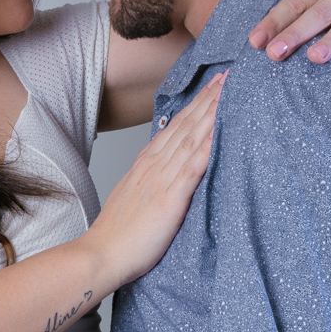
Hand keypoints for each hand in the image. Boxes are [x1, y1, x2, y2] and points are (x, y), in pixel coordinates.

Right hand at [87, 71, 224, 288]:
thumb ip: (150, 183)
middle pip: (185, 125)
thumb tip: (164, 177)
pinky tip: (221, 129)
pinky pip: (193, 166)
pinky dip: (208, 145)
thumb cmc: (117, 236)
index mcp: (145, 166)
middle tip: (226, 76)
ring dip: (211, 113)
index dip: (193, 106)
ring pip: (191, 138)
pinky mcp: (170, 197)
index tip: (210, 88)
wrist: (102, 254)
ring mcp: (161, 179)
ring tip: (228, 91)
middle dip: (207, 99)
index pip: (174, 128)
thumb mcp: (132, 199)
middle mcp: (153, 166)